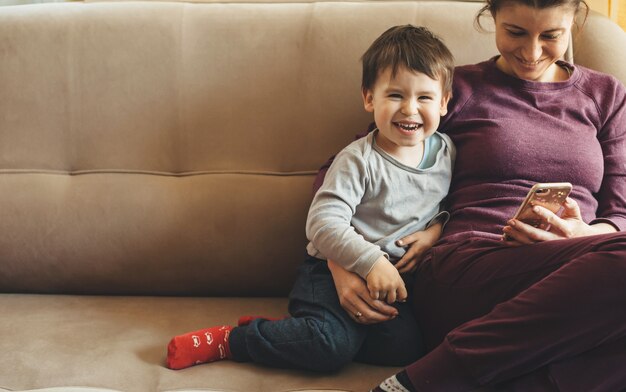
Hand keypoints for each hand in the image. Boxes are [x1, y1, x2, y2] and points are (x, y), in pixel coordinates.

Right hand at [327, 259, 398, 323]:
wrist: (339, 267)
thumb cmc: (356, 270)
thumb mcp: (366, 277)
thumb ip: (375, 289)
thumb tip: (389, 303)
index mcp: (358, 287)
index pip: (375, 304)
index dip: (387, 310)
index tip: (395, 310)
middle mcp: (350, 296)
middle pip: (369, 313)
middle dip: (383, 317)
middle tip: (393, 315)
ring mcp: (345, 301)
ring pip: (363, 318)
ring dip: (376, 320)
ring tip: (386, 317)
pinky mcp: (343, 305)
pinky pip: (356, 318)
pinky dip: (367, 320)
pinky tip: (375, 318)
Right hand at [366, 257, 406, 303]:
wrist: (374, 261)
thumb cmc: (385, 268)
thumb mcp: (395, 274)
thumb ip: (400, 284)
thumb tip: (403, 298)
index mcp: (398, 282)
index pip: (403, 295)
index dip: (400, 298)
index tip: (396, 297)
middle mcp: (391, 285)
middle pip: (392, 300)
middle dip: (388, 298)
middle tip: (385, 294)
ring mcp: (382, 287)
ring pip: (382, 298)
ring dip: (380, 295)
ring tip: (378, 289)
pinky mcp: (374, 287)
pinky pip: (374, 297)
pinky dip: (373, 294)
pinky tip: (373, 289)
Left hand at [394, 222, 441, 273]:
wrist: (432, 238)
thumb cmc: (422, 236)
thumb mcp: (414, 236)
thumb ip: (405, 240)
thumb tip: (397, 243)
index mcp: (414, 252)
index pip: (405, 261)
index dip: (398, 265)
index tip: (392, 268)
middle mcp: (417, 258)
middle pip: (408, 268)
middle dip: (400, 271)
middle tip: (392, 272)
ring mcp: (419, 260)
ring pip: (411, 270)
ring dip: (404, 272)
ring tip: (397, 271)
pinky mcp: (420, 260)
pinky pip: (414, 268)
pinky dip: (408, 270)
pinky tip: (404, 269)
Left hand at [502, 197, 616, 244]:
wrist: (582, 243)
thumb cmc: (575, 224)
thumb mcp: (575, 214)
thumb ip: (570, 205)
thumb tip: (563, 197)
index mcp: (566, 229)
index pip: (553, 220)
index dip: (544, 214)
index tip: (533, 206)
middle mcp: (556, 240)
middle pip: (538, 235)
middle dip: (523, 228)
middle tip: (511, 221)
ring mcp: (548, 247)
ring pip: (530, 243)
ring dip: (516, 237)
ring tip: (505, 229)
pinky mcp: (541, 251)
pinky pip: (526, 248)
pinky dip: (514, 244)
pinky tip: (503, 239)